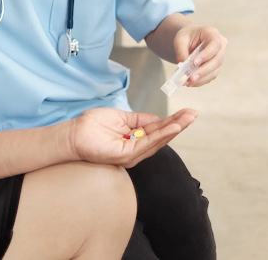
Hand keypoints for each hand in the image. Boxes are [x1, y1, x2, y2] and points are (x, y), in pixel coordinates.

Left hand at [70, 108, 196, 168]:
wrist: (73, 134)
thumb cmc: (93, 126)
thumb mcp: (121, 118)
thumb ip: (139, 120)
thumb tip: (157, 118)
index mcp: (135, 139)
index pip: (158, 130)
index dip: (172, 122)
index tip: (187, 112)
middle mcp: (136, 149)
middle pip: (162, 137)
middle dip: (179, 125)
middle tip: (194, 114)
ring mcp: (132, 154)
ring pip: (158, 141)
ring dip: (174, 129)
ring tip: (187, 119)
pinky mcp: (126, 155)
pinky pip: (147, 144)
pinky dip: (161, 135)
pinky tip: (172, 127)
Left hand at [173, 24, 226, 86]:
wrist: (190, 40)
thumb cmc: (186, 37)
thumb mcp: (180, 39)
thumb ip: (181, 51)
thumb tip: (183, 65)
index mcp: (212, 33)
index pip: (215, 44)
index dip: (206, 54)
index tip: (194, 62)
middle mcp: (220, 45)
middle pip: (217, 60)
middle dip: (203, 71)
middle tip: (191, 78)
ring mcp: (220, 57)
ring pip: (215, 71)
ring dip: (201, 79)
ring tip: (187, 82)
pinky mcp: (216, 67)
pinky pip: (210, 76)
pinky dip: (200, 81)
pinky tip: (190, 83)